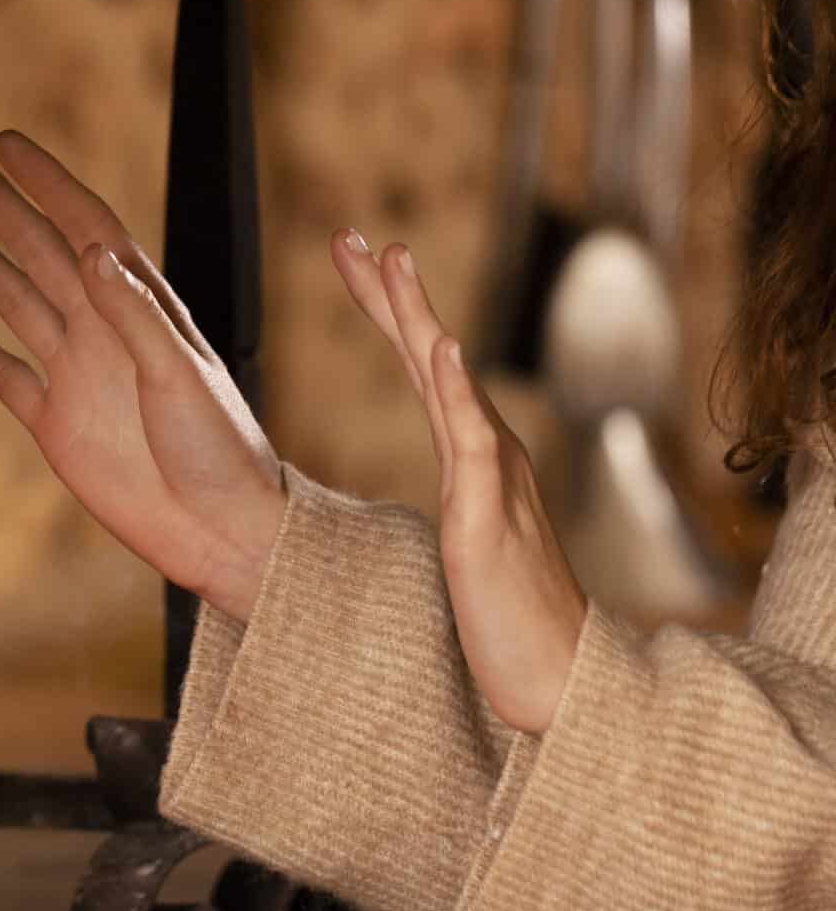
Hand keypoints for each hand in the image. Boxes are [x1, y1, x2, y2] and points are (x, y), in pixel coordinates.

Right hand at [0, 131, 284, 620]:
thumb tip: (89, 251)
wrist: (221, 530)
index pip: (86, 226)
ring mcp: (78, 376)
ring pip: (14, 299)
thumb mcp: (182, 375)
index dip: (46, 182)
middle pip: (37, 248)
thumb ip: (135, 315)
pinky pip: (6, 376)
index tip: (6, 143)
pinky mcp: (58, 427)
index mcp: (143, 308)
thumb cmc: (221, 451)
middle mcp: (105, 331)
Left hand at [330, 233, 587, 733]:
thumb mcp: (468, 547)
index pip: (420, 368)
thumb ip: (462, 505)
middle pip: (427, 356)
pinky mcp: (486, 517)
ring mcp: (489, 479)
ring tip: (393, 259)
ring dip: (419, 316)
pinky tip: (440, 344)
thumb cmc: (511, 618)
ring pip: (446, 382)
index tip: (354, 259)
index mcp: (472, 456)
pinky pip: (471, 441)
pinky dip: (454, 389)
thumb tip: (454, 487)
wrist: (557, 675)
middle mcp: (485, 452)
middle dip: (389, 293)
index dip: (388, 313)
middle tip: (352, 235)